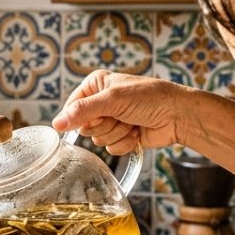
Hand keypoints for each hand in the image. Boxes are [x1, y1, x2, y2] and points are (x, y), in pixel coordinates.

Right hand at [53, 71, 188, 153]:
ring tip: (132, 122)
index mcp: (95, 85)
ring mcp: (111, 121)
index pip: (71, 107)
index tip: (99, 115)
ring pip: (98, 140)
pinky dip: (126, 143)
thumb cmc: (150, 98)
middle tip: (121, 115)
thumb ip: (82, 111)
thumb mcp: (112, 99)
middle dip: (105, 125)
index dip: (81, 116)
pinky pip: (111, 149)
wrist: (178, 115)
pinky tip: (137, 132)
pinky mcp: (121, 137)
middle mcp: (101, 103)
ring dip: (118, 133)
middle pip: (84, 127)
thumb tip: (56, 124)